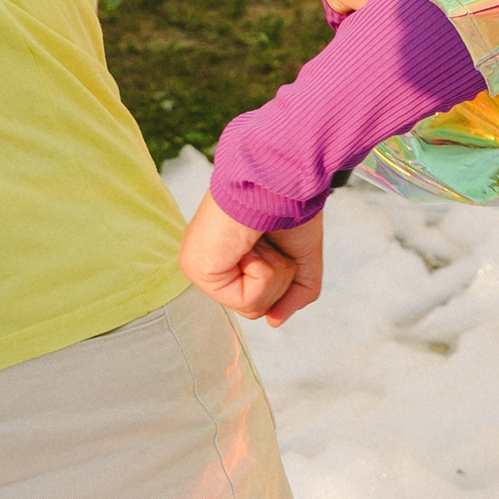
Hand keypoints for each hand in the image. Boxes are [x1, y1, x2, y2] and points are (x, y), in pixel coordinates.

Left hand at [178, 192, 322, 327]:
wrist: (280, 178)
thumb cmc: (288, 204)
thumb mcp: (300, 258)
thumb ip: (294, 295)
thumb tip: (274, 321)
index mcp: (226, 255)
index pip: (257, 295)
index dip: (279, 277)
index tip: (273, 241)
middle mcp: (209, 262)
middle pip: (256, 307)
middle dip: (278, 277)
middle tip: (270, 241)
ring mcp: (200, 267)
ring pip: (254, 308)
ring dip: (273, 274)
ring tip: (261, 240)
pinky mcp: (198, 269)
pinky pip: (248, 301)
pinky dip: (264, 273)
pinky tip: (251, 245)